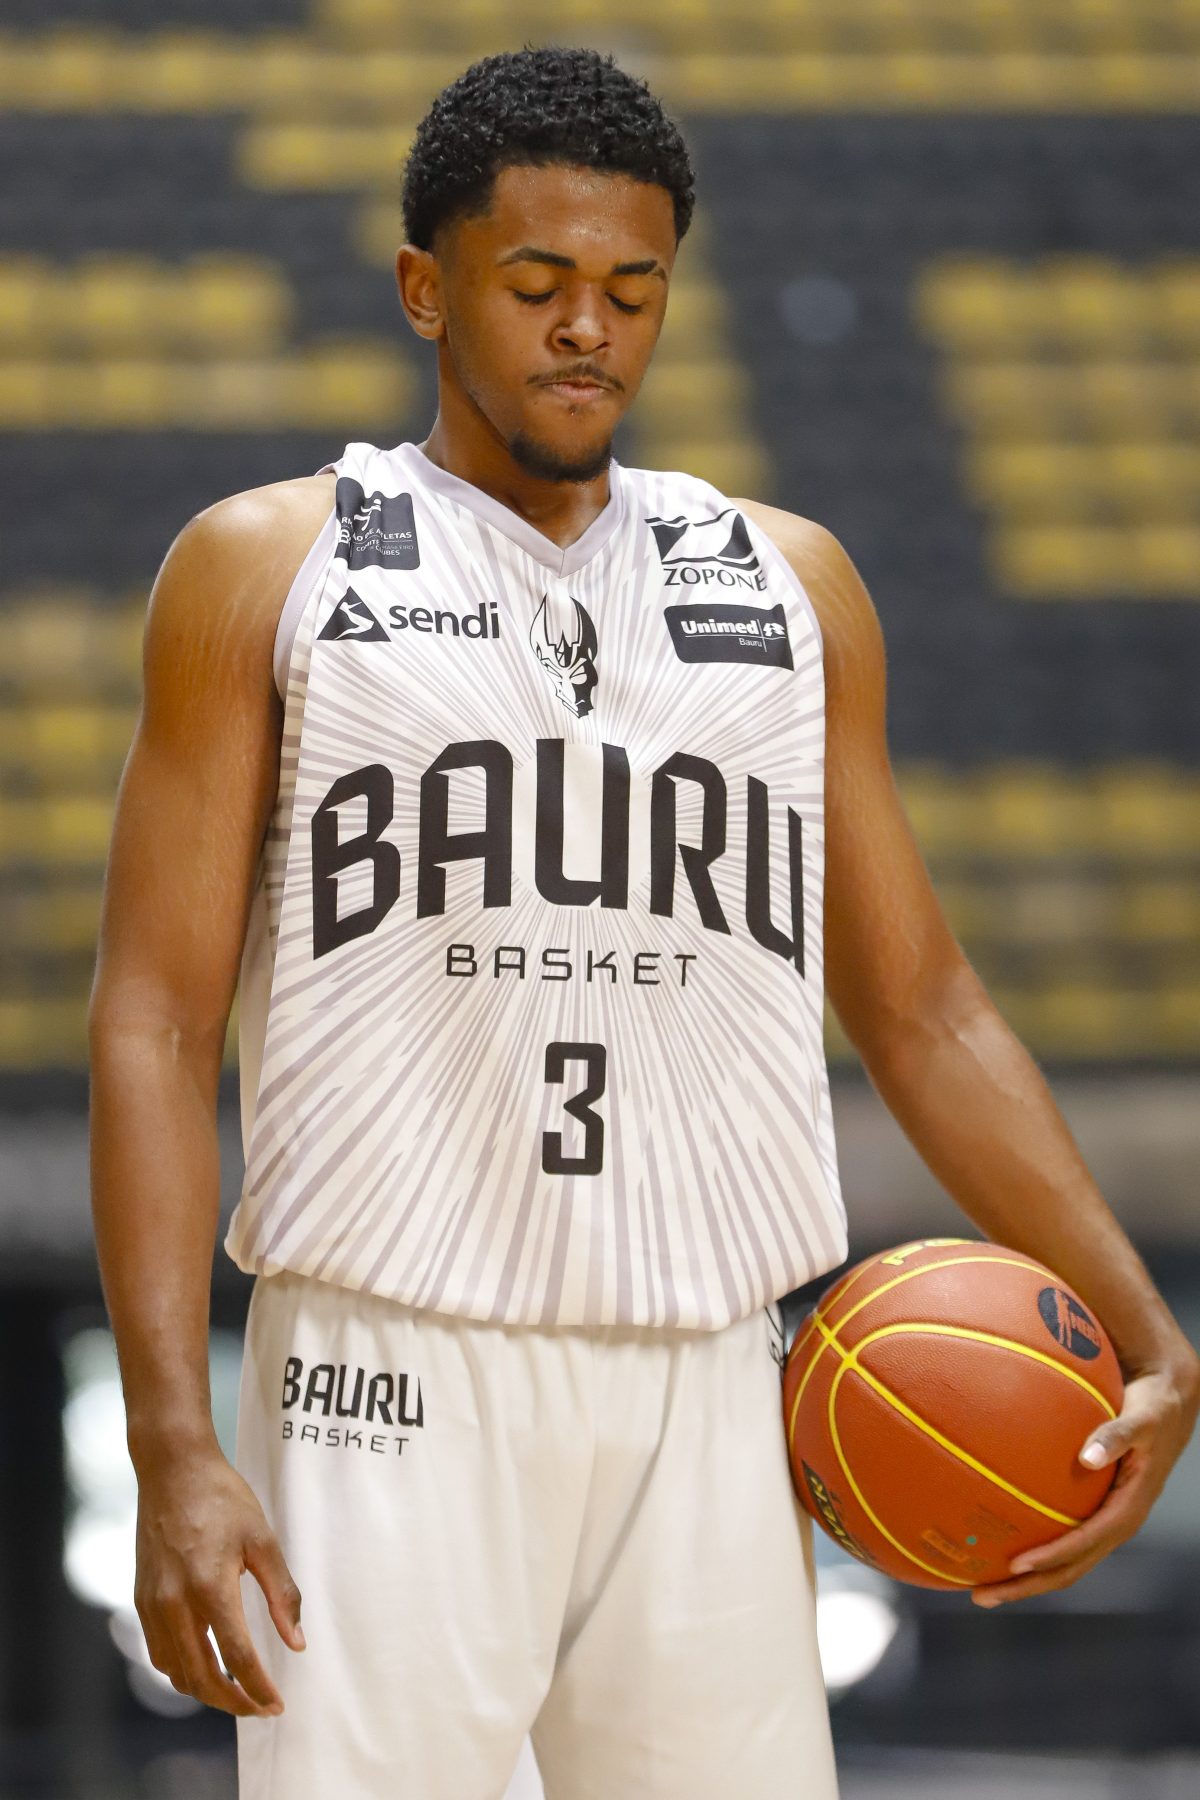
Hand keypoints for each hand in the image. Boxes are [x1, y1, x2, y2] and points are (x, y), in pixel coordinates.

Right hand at [133, 1440, 304, 1715]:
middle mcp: (175, 1604)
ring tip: (236, 1692)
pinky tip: (204, 1666)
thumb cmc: (223, 1499)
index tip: (277, 1704)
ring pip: (176, 1672)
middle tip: (260, 1708)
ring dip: (206, 1692)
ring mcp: (153, 1604)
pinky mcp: (142, 1599)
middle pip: (202, 1677)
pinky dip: (182, 1672)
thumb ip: (282, 1594)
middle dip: (234, 1702)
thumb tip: (296, 1643)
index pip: (237, 1657)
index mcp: (210, 1588)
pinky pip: (159, 1653)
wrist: (173, 1469)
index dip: (259, 1688)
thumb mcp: (263, 1540)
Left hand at [970, 1348, 1199, 1608]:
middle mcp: (1114, 1525)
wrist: (1168, 1407)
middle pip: (1068, 1569)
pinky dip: (1030, 1547)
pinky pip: (1060, 1538)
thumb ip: (1117, 1435)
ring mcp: (1103, 1523)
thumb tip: (1088, 1456)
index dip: (1053, 1557)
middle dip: (1027, 1585)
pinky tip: (994, 1540)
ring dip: (1023, 1578)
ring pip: (1062, 1562)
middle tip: (981, 1596)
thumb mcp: (1142, 1421)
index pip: (1086, 1545)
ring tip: (978, 1586)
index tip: (1016, 1564)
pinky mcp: (1093, 1513)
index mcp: (1127, 1511)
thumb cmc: (1153, 1410)